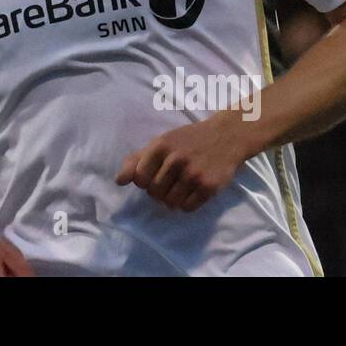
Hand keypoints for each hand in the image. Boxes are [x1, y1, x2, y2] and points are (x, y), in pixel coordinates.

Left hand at [115, 111, 251, 212]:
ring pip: (170, 202)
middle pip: (154, 192)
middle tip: (168, 182)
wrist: (226, 136)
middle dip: (158, 191)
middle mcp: (176, 160)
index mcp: (161, 147)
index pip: (139, 178)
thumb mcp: (161, 142)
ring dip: (171, 199)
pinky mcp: (208, 187)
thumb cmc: (188, 140)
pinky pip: (187, 208)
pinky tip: (191, 192)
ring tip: (179, 187)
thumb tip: (119, 181)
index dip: (143, 181)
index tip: (152, 176)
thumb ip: (137, 159)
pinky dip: (186, 204)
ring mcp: (193, 174)